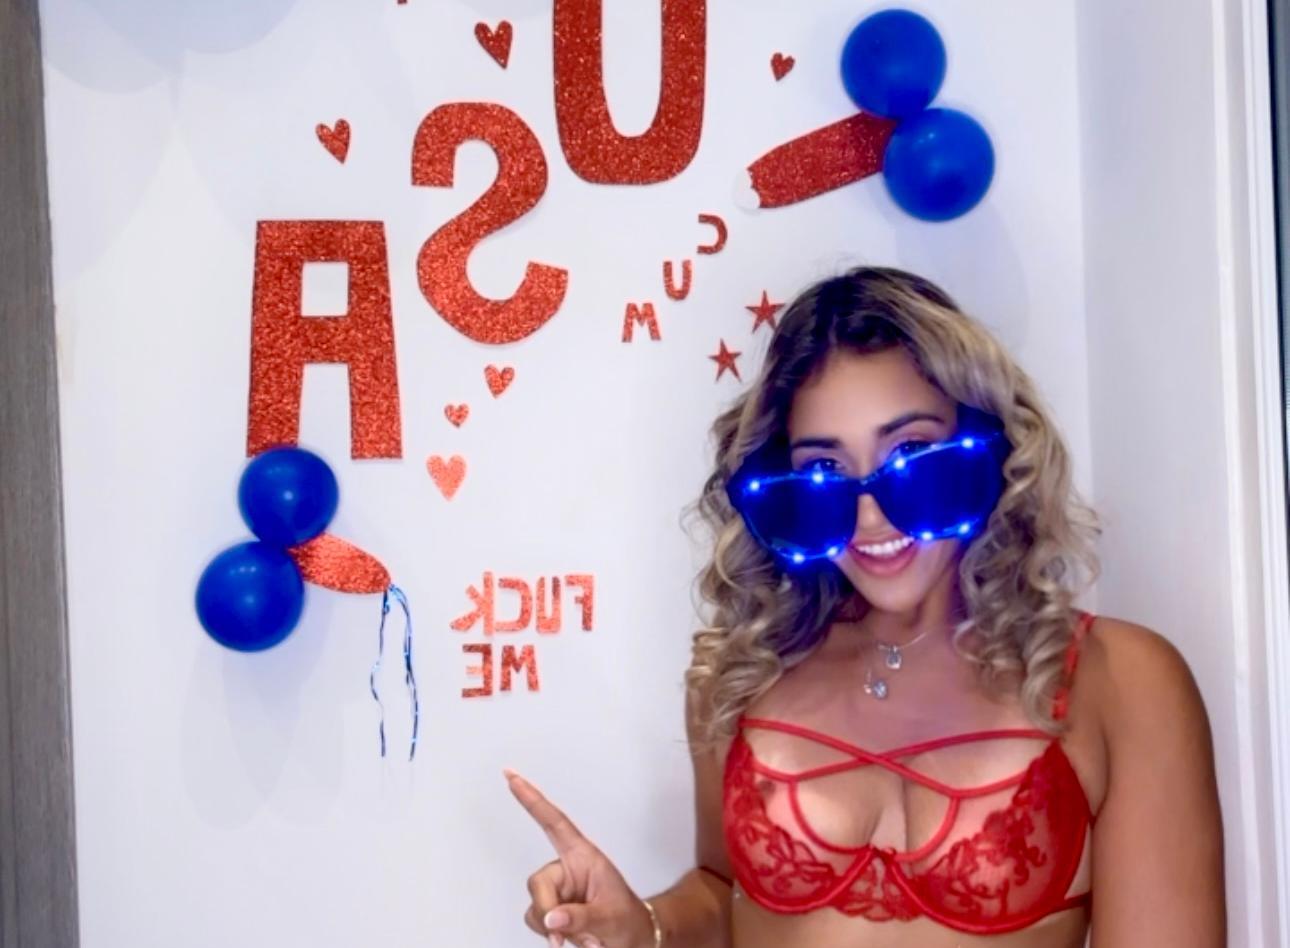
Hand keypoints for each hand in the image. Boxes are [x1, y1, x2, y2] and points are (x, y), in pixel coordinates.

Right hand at [506, 769, 656, 947]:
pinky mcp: (553, 909)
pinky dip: (549, 933)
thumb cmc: (629, 920)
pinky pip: (536, 919)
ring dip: (550, 926)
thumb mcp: (609, 918)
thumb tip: (551, 918)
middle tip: (562, 935)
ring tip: (581, 935)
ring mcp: (560, 891)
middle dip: (547, 908)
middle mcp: (567, 869)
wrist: (633, 940)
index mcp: (583, 856)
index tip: (512, 777)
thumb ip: (579, 917)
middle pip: (538, 881)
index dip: (532, 799)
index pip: (554, 822)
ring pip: (535, 905)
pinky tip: (570, 938)